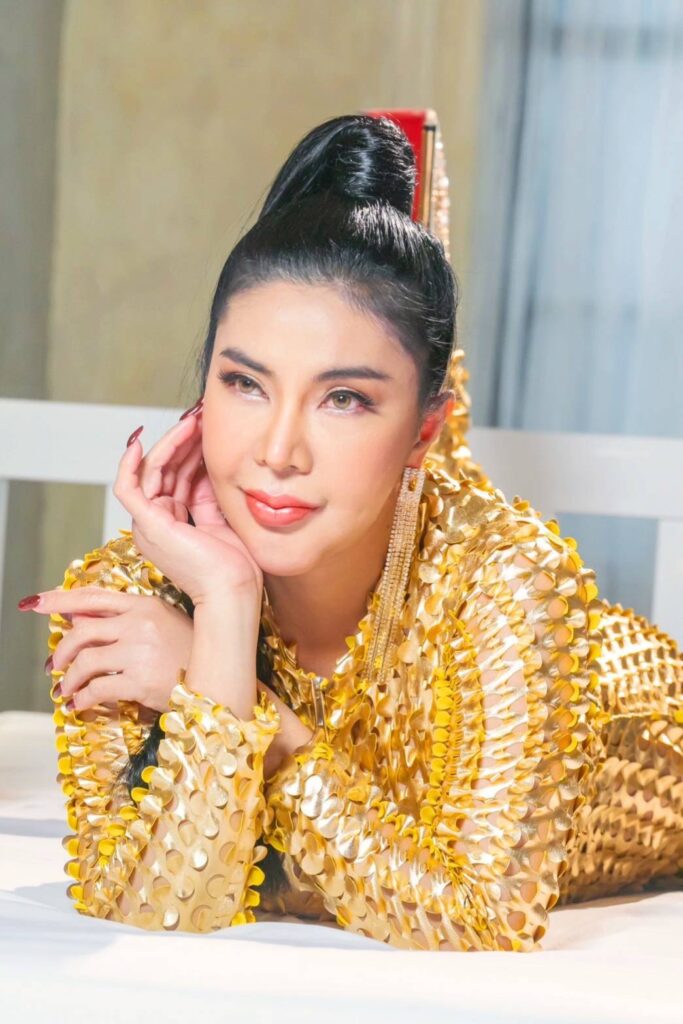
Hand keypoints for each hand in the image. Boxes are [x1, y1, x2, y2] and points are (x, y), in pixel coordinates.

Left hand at [33, 588, 193, 712]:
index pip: (93, 598)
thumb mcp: (162, 623)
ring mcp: (140, 652)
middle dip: (62, 651)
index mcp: (145, 605)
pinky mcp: (140, 681)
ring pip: (85, 662)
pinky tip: (81, 704)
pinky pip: (97, 689)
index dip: (60, 600)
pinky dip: (82, 698)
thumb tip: (79, 618)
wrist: (219, 678)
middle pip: (82, 631)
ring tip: (67, 688)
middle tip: (55, 665)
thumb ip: (123, 618)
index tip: (35, 603)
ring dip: (69, 678)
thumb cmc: (193, 652)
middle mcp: (140, 624)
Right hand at [117, 401, 261, 609]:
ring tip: (193, 422)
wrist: (234, 591)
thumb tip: (212, 462)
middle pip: (165, 471)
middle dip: (184, 441)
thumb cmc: (237, 566)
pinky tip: (141, 440)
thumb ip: (211, 494)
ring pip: (152, 471)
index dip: (192, 450)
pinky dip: (129, 463)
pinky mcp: (147, 523)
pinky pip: (127, 487)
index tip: (210, 428)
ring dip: (171, 443)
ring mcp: (149, 524)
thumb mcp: (224, 518)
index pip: (179, 477)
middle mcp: (157, 523)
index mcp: (175, 524)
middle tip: (201, 417)